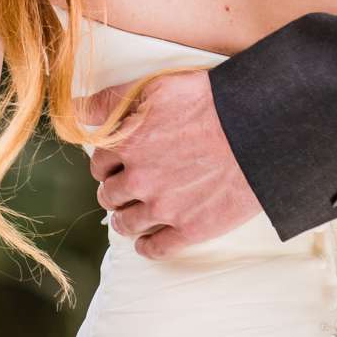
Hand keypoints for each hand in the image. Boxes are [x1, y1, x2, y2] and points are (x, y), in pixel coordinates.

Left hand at [77, 70, 260, 259]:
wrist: (259, 131)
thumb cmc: (210, 101)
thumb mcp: (156, 87)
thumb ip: (112, 100)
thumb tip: (77, 108)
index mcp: (128, 144)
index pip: (98, 162)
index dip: (108, 161)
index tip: (117, 162)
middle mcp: (139, 179)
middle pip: (109, 195)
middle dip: (114, 190)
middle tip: (126, 186)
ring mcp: (164, 208)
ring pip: (126, 223)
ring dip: (125, 218)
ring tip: (132, 215)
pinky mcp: (189, 229)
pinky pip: (155, 249)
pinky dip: (146, 247)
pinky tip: (147, 243)